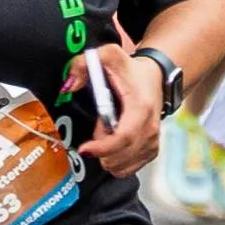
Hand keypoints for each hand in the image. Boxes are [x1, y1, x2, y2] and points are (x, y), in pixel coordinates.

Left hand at [76, 48, 170, 175]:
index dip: (102, 148)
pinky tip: (113, 143)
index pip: (123, 137)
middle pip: (121, 155)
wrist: (155, 77)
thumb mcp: (107, 56)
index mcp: (140, 108)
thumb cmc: (131, 70)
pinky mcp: (152, 150)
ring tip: (107, 132)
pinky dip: (115, 161)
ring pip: (123, 165)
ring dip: (107, 155)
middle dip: (100, 149)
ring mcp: (153, 141)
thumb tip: (69, 86)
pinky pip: (129, 168)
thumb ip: (83, 65)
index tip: (84, 149)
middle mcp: (150, 128)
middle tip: (97, 128)